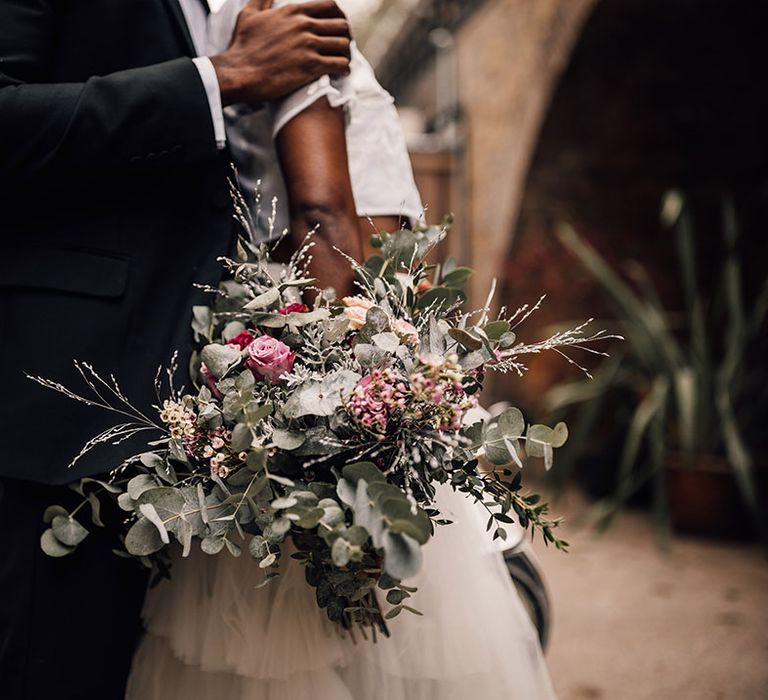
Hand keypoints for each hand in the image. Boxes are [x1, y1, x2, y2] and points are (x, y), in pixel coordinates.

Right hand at [210, 0, 351, 105]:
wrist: (240, 72)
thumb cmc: (242, 46)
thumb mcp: (249, 15)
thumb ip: (261, 1)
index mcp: (293, 11)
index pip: (329, 5)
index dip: (338, 17)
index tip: (337, 29)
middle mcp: (304, 25)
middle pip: (341, 25)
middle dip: (345, 37)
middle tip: (342, 48)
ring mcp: (309, 45)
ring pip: (343, 44)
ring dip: (346, 54)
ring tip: (343, 61)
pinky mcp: (311, 66)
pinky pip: (340, 64)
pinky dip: (344, 69)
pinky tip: (342, 73)